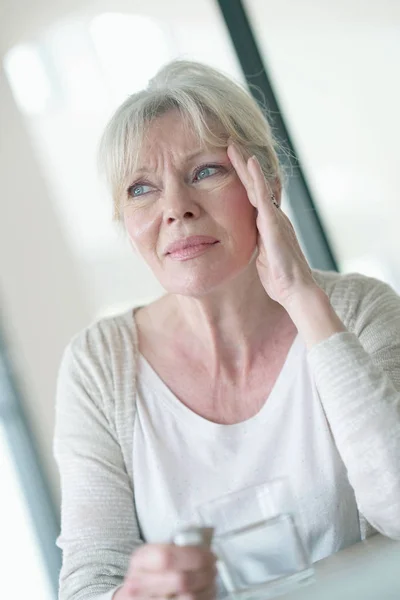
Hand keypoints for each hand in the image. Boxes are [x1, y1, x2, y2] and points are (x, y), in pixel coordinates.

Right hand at [115, 543, 216, 599]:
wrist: (135, 595)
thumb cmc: (150, 570)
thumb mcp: (154, 553)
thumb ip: (175, 547)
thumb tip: (202, 542)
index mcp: (139, 561)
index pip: (167, 557)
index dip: (194, 555)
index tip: (209, 553)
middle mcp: (139, 585)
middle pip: (181, 581)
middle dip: (204, 572)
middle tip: (213, 565)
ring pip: (189, 598)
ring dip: (207, 587)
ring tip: (210, 578)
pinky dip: (204, 597)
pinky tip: (204, 590)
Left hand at [227, 142, 317, 309]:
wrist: (295, 290)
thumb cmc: (279, 280)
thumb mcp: (261, 258)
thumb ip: (255, 245)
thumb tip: (246, 242)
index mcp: (268, 226)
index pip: (252, 199)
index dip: (243, 182)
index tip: (230, 165)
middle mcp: (272, 218)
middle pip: (254, 186)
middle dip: (242, 166)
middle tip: (230, 145)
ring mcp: (274, 218)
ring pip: (258, 186)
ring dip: (246, 165)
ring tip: (234, 146)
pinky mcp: (273, 223)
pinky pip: (263, 196)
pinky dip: (256, 178)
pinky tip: (250, 162)